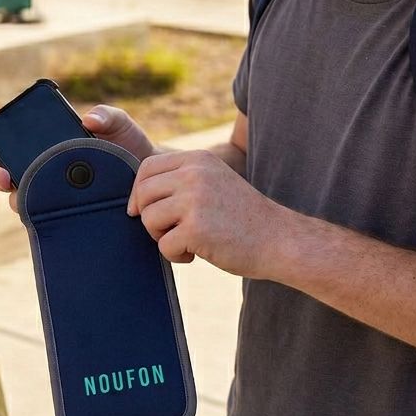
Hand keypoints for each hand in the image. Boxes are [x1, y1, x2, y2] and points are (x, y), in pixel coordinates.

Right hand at [0, 104, 156, 211]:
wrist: (149, 176)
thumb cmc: (130, 145)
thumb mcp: (118, 123)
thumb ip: (105, 115)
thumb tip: (87, 119)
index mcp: (51, 146)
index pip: (13, 146)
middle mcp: (47, 171)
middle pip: (10, 174)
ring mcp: (56, 194)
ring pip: (22, 198)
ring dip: (12, 194)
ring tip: (15, 187)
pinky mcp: (67, 213)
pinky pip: (44, 216)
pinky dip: (35, 212)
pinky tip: (35, 208)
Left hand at [129, 150, 281, 277]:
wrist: (279, 240)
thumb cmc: (242, 218)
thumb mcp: (213, 183)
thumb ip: (181, 181)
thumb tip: (135, 198)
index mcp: (198, 160)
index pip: (148, 166)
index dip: (138, 191)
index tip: (141, 210)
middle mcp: (194, 174)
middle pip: (143, 193)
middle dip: (149, 217)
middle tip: (171, 231)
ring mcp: (194, 200)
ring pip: (149, 219)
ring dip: (162, 237)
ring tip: (187, 242)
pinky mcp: (196, 228)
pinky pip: (164, 245)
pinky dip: (176, 256)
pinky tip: (197, 254)